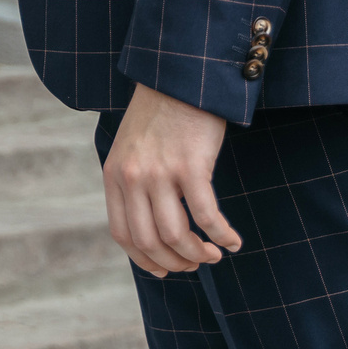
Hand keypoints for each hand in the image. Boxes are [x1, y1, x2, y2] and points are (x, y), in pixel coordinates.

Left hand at [100, 83, 240, 276]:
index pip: (123, 234)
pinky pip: (206, 216)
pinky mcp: (191, 166)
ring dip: (198, 254)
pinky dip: (221, 236)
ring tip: (213, 255)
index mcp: (114, 174)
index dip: (145, 260)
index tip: (165, 270)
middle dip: (175, 262)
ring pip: (176, 235)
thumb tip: (151, 230)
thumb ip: (133, 184)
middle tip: (195, 264)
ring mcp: (160, 172)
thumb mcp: (131, 149)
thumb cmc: (159, 115)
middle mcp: (132, 177)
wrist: (178, 78)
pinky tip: (232, 241)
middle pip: (149, 241)